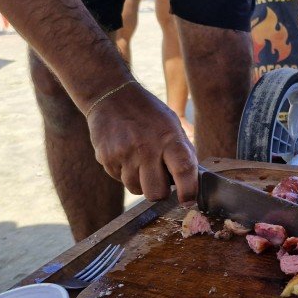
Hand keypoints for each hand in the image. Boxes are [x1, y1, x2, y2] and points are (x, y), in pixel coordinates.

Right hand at [87, 82, 197, 202]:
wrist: (111, 96)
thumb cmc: (148, 113)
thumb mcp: (172, 124)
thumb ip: (182, 151)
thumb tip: (191, 181)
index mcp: (168, 137)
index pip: (184, 170)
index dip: (188, 191)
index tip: (188, 200)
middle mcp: (146, 148)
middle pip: (156, 193)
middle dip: (160, 192)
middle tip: (160, 179)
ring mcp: (124, 154)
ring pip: (136, 189)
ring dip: (140, 182)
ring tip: (140, 160)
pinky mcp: (106, 158)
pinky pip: (119, 179)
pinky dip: (125, 172)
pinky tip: (125, 153)